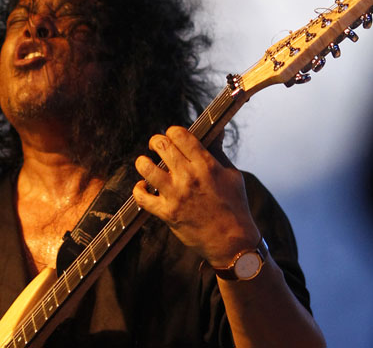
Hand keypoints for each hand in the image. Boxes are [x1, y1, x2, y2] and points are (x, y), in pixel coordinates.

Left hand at [133, 126, 259, 265]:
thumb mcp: (232, 174)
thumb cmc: (235, 206)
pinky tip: (143, 187)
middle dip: (155, 142)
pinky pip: (142, 197)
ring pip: (146, 167)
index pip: (180, 135)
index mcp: (206, 164)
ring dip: (143, 162)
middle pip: (161, 145)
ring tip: (146, 164)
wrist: (233, 242)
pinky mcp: (167, 213)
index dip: (172, 132)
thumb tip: (217, 130)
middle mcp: (189, 176)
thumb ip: (218, 152)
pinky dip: (138, 190)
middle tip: (156, 147)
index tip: (172, 137)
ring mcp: (176, 195)